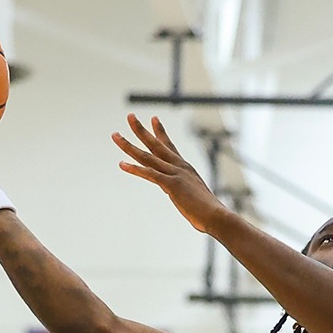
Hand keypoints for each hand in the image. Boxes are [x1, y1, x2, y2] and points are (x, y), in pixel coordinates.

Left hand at [113, 114, 230, 232]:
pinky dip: (135, 169)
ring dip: (129, 145)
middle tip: (130, 116)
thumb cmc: (210, 213)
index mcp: (186, 169)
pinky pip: (149, 174)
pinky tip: (121, 164)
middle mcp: (180, 167)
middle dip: (141, 130)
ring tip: (115, 135)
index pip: (169, 146)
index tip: (153, 118)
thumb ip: (188, 194)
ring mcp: (175, 174)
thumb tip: (188, 199)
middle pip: (156, 145)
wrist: (218, 216)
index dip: (160, 132)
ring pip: (147, 156)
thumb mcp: (196, 198)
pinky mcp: (172, 185)